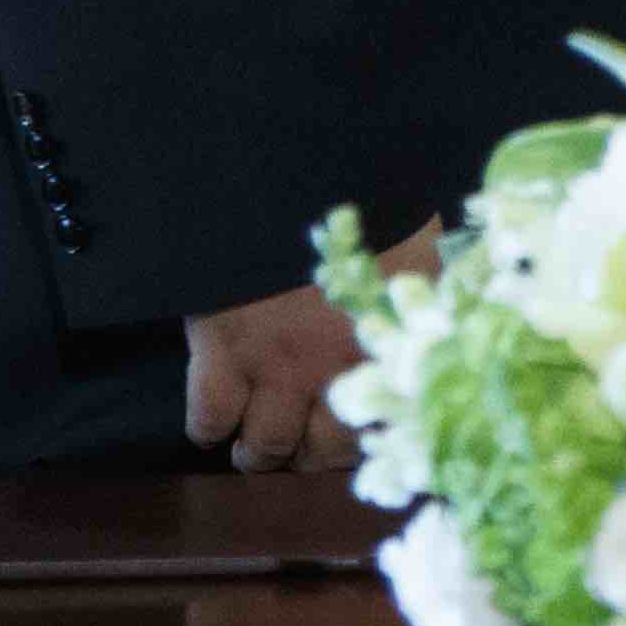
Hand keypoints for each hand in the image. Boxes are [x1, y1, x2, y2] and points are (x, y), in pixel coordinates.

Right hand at [183, 217, 436, 471]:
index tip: (351, 433)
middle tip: (298, 445)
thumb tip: (416, 317)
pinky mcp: (222, 353)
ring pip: (265, 449)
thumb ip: (409, 295)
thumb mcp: (412, 249)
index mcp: (389, 344)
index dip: (364, 437)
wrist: (296, 170)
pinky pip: (208, 419)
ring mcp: (277, 367)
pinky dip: (208, 427)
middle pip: (322, 452)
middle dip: (310, 455)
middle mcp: (337, 368)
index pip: (382, 426)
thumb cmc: (366, 198)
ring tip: (253, 447)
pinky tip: (215, 419)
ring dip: (258, 453)